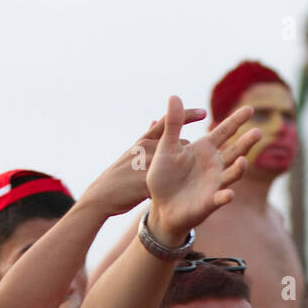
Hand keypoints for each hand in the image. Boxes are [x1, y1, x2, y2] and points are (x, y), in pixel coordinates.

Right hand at [78, 109, 207, 217]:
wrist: (102, 195)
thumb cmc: (119, 174)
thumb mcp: (132, 151)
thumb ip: (148, 138)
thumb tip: (156, 119)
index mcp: (144, 139)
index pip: (167, 122)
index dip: (187, 115)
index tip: (204, 112)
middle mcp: (147, 148)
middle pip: (179, 144)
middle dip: (187, 154)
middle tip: (191, 164)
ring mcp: (147, 164)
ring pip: (176, 164)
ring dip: (182, 172)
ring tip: (183, 181)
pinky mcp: (147, 183)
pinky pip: (168, 184)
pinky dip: (171, 189)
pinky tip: (171, 195)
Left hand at [145, 97, 259, 243]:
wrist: (161, 206)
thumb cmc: (164, 177)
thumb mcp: (167, 148)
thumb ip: (172, 124)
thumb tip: (174, 96)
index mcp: (205, 149)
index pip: (225, 131)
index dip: (237, 120)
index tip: (250, 108)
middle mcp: (215, 165)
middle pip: (236, 150)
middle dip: (247, 143)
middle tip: (258, 132)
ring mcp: (215, 183)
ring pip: (232, 174)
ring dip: (239, 168)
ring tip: (243, 161)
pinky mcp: (209, 202)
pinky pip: (219, 198)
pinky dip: (225, 196)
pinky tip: (229, 194)